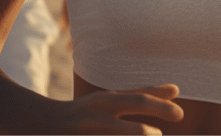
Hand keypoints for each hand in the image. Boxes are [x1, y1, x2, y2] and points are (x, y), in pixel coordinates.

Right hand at [56, 84, 183, 134]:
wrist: (39, 123)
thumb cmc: (87, 111)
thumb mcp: (112, 99)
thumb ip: (144, 94)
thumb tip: (177, 90)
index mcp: (105, 101)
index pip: (136, 100)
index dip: (158, 107)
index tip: (180, 115)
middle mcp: (92, 118)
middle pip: (116, 124)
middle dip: (137, 132)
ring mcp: (80, 134)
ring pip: (107, 135)